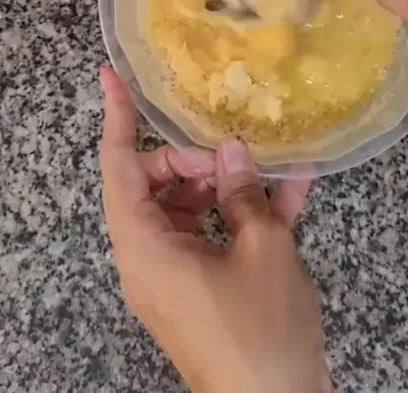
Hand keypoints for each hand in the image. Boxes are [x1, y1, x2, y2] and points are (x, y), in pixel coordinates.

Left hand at [99, 68, 330, 392]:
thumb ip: (243, 191)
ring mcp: (177, 274)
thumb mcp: (262, 248)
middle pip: (153, 184)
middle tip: (232, 153)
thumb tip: (232, 151)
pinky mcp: (204, 288)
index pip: (119, 168)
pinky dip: (245, 214)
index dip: (117, 118)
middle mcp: (150, 258)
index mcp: (145, 247)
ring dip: (227, 182)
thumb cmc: (262, 330)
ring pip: (188, 207)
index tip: (111, 77)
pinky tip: (296, 187)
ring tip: (271, 166)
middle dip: (192, 158)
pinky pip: (215, 235)